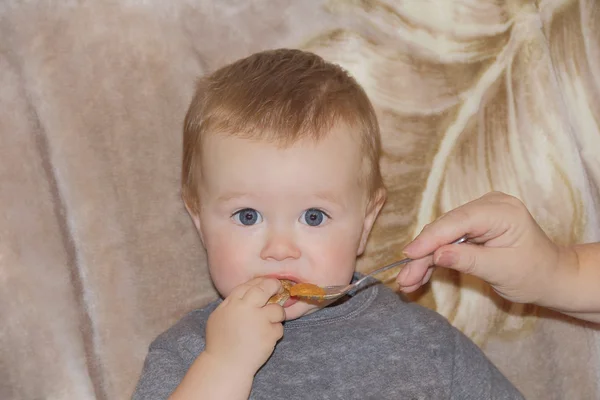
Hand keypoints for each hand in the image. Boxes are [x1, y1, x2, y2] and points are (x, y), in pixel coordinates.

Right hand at [205, 277, 285, 374]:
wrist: (226, 366)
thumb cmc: (220, 342)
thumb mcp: (219, 316)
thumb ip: (232, 303)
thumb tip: (249, 291)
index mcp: (233, 303)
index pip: (249, 285)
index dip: (260, 282)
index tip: (266, 283)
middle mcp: (247, 309)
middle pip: (265, 288)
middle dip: (274, 286)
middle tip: (278, 288)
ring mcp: (260, 321)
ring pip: (278, 309)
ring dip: (276, 314)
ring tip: (269, 321)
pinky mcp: (269, 335)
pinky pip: (279, 328)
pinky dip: (274, 332)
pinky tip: (265, 338)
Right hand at [398, 191, 561, 304]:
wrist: (551, 277)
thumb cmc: (533, 274)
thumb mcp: (501, 271)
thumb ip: (468, 259)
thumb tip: (437, 254)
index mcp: (502, 211)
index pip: (458, 221)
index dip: (430, 238)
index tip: (408, 255)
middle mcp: (489, 205)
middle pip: (445, 228)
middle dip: (423, 253)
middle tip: (404, 277)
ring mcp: (480, 213)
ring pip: (442, 234)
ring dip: (425, 258)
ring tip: (407, 281)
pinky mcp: (473, 224)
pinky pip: (448, 238)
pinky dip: (435, 256)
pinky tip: (419, 273)